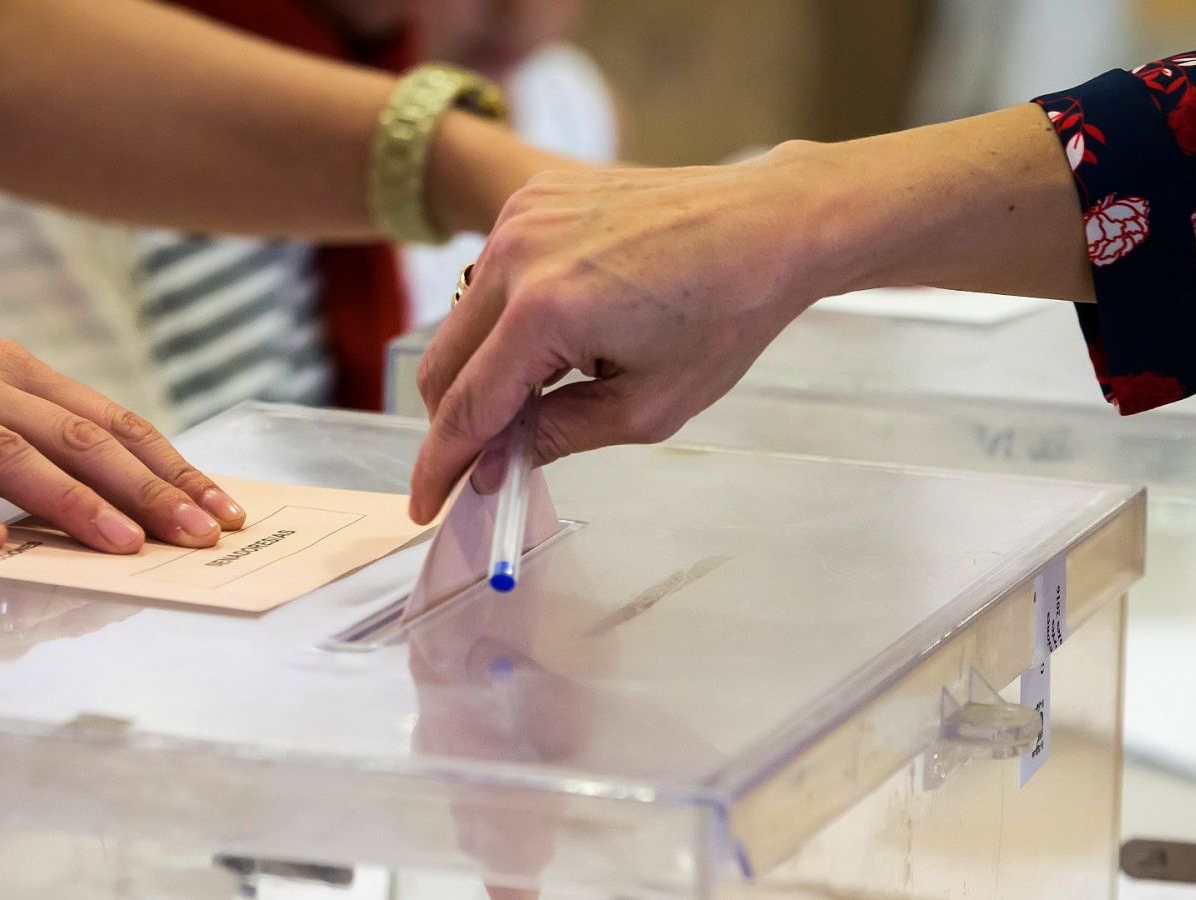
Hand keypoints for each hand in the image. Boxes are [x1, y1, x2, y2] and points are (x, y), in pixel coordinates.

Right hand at [0, 290, 245, 551]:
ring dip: (72, 502)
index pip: (113, 421)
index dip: (172, 466)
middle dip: (148, 489)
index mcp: (14, 371)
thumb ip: (37, 428)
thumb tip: (118, 485)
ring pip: (4, 454)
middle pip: (77, 437)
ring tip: (124, 545)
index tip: (222, 508)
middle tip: (200, 536)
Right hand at [408, 107, 1092, 522]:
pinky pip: (490, 278)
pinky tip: (564, 335)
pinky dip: (505, 320)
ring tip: (552, 389)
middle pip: (442, 365)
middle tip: (487, 465)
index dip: (442, 467)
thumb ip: (557, 438)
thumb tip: (496, 466)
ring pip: (460, 322)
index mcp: (545, 309)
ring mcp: (520, 217)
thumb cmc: (725, 315)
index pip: (467, 408)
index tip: (426, 504)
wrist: (769, 223)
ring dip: (484, 370)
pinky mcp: (532, 198)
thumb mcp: (647, 407)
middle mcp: (517, 254)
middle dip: (456, 424)